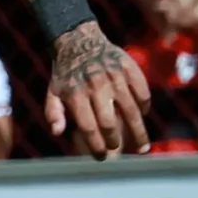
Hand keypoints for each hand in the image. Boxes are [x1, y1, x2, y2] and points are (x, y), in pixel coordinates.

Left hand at [42, 21, 151, 158]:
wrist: (80, 40)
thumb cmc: (66, 72)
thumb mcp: (53, 91)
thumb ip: (53, 112)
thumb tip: (57, 133)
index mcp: (75, 94)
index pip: (88, 127)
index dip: (96, 145)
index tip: (102, 157)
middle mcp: (95, 86)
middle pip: (110, 122)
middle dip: (115, 141)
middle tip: (119, 150)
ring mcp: (114, 76)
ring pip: (131, 110)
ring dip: (138, 131)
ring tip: (142, 147)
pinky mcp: (129, 67)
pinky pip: (142, 92)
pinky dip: (144, 106)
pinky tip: (142, 115)